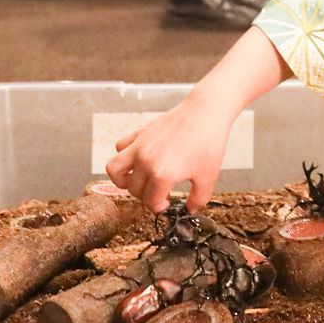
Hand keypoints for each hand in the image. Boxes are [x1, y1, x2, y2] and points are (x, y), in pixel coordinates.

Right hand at [106, 95, 233, 212]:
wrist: (206, 113)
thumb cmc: (209, 141)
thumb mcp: (208, 176)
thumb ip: (198, 199)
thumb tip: (191, 209)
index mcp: (162, 175)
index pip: (150, 202)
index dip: (159, 207)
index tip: (166, 203)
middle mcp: (146, 162)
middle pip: (135, 190)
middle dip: (146, 195)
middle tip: (160, 191)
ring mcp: (140, 146)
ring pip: (114, 170)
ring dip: (121, 179)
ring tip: (135, 180)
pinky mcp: (140, 132)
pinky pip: (120, 146)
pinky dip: (123, 155)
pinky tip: (137, 158)